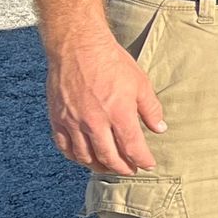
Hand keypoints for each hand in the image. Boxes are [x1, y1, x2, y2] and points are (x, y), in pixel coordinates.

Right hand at [49, 27, 166, 173]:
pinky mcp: (58, 119)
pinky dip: (75, 157)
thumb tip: (160, 128)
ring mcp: (73, 122)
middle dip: (122, 167)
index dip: (142, 160)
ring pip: (85, 156)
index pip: (132, 147)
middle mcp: (95, 122)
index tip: (148, 165)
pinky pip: (65, 147)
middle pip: (109, 157)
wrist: (78, 47)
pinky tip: (84, 157)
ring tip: (109, 166)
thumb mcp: (140, 82)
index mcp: (118, 113)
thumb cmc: (111, 61)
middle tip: (130, 170)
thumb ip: (151, 109)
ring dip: (99, 166)